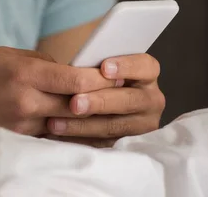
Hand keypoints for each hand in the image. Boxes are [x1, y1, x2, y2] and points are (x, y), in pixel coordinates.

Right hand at [0, 47, 111, 135]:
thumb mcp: (3, 55)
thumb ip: (40, 63)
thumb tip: (70, 69)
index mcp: (22, 75)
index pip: (74, 78)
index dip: (99, 76)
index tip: (116, 72)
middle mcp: (24, 104)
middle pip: (77, 104)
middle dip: (102, 97)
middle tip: (124, 91)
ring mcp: (21, 127)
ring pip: (68, 124)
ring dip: (90, 117)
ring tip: (112, 109)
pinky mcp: (18, 142)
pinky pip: (53, 137)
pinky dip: (70, 132)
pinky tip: (86, 127)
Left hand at [45, 54, 165, 147]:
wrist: (91, 97)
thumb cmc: (94, 73)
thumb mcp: (97, 64)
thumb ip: (94, 64)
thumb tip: (76, 67)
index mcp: (147, 73)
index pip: (145, 66)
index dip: (126, 67)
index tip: (104, 68)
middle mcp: (150, 98)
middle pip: (130, 100)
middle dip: (100, 102)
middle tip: (75, 103)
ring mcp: (141, 123)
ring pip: (115, 126)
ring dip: (84, 125)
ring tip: (57, 123)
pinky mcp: (125, 141)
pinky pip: (104, 143)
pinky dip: (80, 139)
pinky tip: (59, 135)